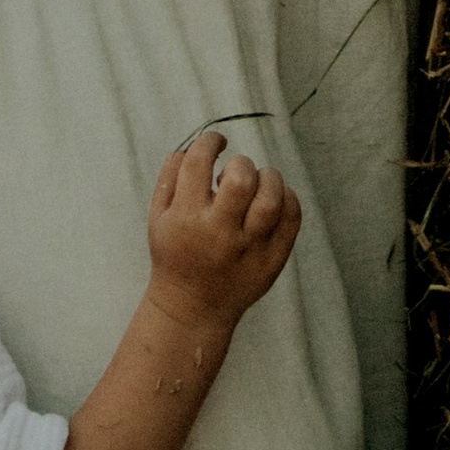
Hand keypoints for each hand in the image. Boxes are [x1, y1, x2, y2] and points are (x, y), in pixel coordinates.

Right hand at [145, 134, 300, 331]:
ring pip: (272, 198)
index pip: (198, 162)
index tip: (215, 143)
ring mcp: (249, 250)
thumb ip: (170, 177)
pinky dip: (287, 198)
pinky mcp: (272, 261)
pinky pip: (292, 218)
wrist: (193, 308)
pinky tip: (271, 200)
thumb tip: (194, 145)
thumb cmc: (175, 254)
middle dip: (240, 164)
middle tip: (234, 175)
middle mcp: (218, 234)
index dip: (209, 141)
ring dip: (268, 178)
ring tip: (257, 185)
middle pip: (241, 179)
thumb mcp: (158, 217)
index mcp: (185, 218)